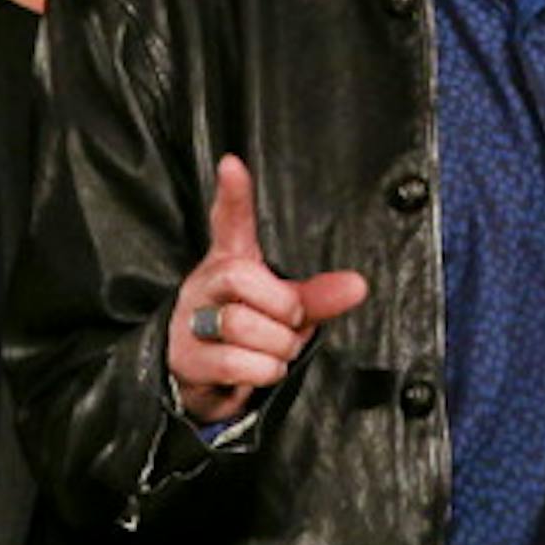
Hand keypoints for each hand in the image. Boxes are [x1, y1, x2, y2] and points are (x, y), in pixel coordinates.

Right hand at [167, 154, 368, 423]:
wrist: (205, 380)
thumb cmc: (248, 332)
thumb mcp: (283, 309)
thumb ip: (317, 296)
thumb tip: (358, 286)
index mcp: (229, 262)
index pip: (228, 222)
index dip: (232, 195)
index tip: (232, 165)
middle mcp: (204, 286)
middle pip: (240, 278)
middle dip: (281, 308)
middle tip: (289, 323)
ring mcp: (189, 322)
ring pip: (240, 325)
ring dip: (276, 347)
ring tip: (276, 350)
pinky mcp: (186, 360)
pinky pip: (234, 363)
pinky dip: (263, 371)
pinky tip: (261, 369)